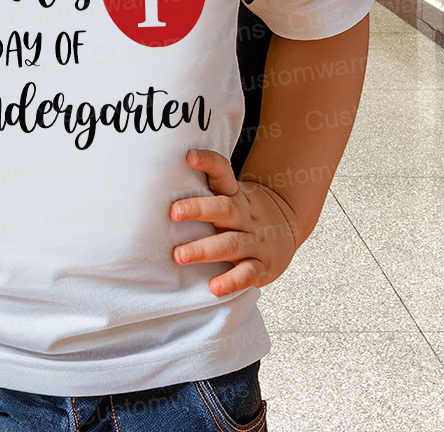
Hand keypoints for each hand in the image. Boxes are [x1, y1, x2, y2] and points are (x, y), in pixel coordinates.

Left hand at [169, 148, 299, 296]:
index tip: (190, 156)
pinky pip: (247, 274)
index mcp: (234, 194)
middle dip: (198, 209)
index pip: (222, 172)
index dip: (208, 162)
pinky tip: (214, 287)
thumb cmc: (243, 210)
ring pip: (230, 243)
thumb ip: (203, 188)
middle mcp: (244, 215)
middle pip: (223, 208)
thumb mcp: (231, 193)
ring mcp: (255, 240)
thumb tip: (156, 181)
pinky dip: (231, 281)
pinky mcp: (261, 265)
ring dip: (204, 250)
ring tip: (179, 255)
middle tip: (174, 212)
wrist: (287, 226)